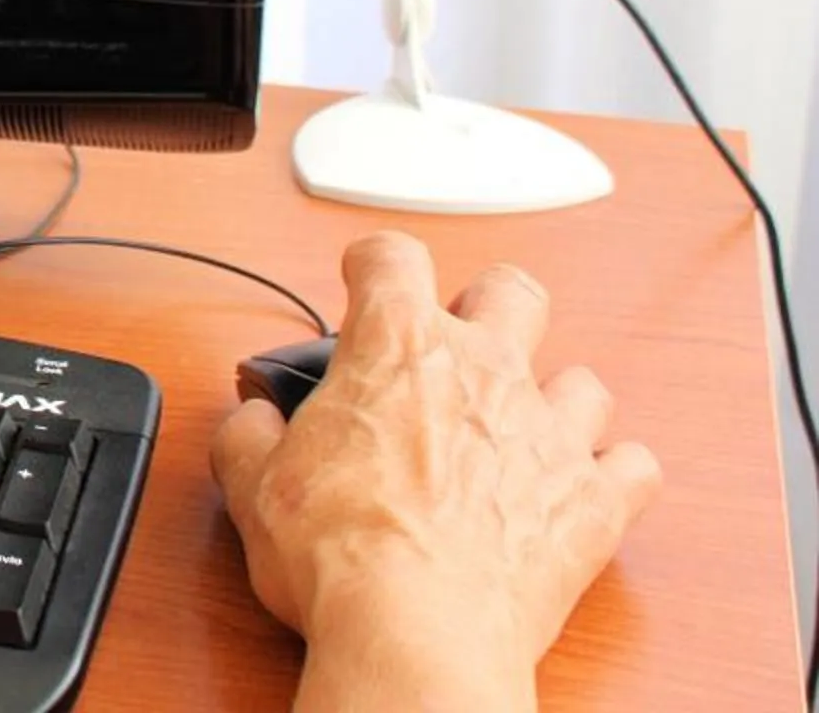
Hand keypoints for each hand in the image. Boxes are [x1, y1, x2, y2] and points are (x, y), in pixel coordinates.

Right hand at [210, 232, 660, 710]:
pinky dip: (613, 475)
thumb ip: (251, 434)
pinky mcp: (593, 502)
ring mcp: (550, 433)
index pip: (392, 256)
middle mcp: (486, 370)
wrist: (416, 631)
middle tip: (459, 350)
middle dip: (488, 308)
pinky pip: (635, 466)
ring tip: (519, 433)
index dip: (374, 264)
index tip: (365, 281)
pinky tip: (581, 489)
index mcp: (397, 348)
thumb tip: (254, 421)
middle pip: (512, 290)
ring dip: (554, 399)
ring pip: (582, 379)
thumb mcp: (253, 485)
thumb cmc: (340, 554)